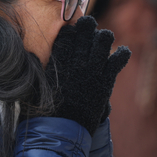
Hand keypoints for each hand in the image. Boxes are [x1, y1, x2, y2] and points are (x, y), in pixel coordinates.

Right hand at [45, 16, 130, 134]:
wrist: (63, 130)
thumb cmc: (44, 111)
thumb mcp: (34, 85)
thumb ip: (36, 68)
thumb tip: (33, 55)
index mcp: (58, 60)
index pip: (66, 34)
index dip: (70, 29)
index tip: (72, 29)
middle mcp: (76, 61)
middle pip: (84, 31)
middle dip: (86, 25)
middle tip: (87, 26)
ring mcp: (93, 70)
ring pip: (103, 40)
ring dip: (103, 37)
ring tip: (102, 39)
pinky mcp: (105, 81)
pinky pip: (117, 60)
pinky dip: (122, 54)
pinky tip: (122, 52)